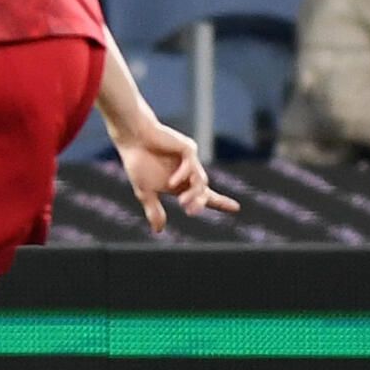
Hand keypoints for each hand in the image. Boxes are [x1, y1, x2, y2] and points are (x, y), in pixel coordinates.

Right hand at [114, 116, 239, 231]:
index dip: (221, 202)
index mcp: (181, 182)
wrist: (133, 139)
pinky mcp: (188, 148)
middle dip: (200, 203)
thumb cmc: (138, 162)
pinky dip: (183, 175)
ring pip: (200, 180)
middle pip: (203, 191)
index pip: (205, 195)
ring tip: (182, 203)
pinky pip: (191, 166)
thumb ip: (154, 210)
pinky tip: (172, 183)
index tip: (236, 208)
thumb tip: (159, 230)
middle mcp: (189, 171)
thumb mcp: (145, 192)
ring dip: (194, 194)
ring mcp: (190, 160)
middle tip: (190, 212)